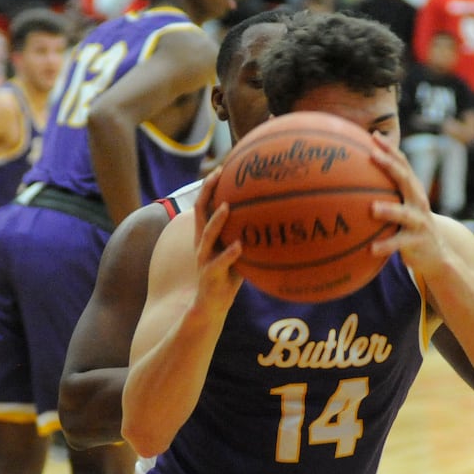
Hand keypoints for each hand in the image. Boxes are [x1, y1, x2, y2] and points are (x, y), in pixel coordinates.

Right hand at [192, 169, 244, 313]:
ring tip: (227, 207)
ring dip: (217, 220)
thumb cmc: (227, 277)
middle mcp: (201, 244)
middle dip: (207, 192)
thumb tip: (274, 219)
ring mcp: (204, 259)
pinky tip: (240, 245)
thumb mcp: (236, 252)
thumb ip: (247, 236)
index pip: (204, 205)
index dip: (210, 186)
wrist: (211, 306)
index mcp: (206, 236)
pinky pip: (220, 263)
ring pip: (206, 236)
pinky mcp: (210, 275)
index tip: (222, 168)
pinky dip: (230, 254)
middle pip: (200, 212)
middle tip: (218, 175)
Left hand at [366, 135, 448, 274]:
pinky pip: (399, 243)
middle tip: (372, 156)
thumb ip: (384, 192)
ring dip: (389, 210)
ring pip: (404, 214)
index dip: (390, 149)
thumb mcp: (402, 206)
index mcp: (413, 190)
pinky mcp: (418, 242)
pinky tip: (371, 249)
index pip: (403, 164)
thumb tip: (349, 179)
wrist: (438, 252)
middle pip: (406, 179)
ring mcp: (420, 221)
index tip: (374, 135)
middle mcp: (419, 201)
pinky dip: (386, 245)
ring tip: (373, 208)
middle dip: (390, 166)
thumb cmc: (410, 225)